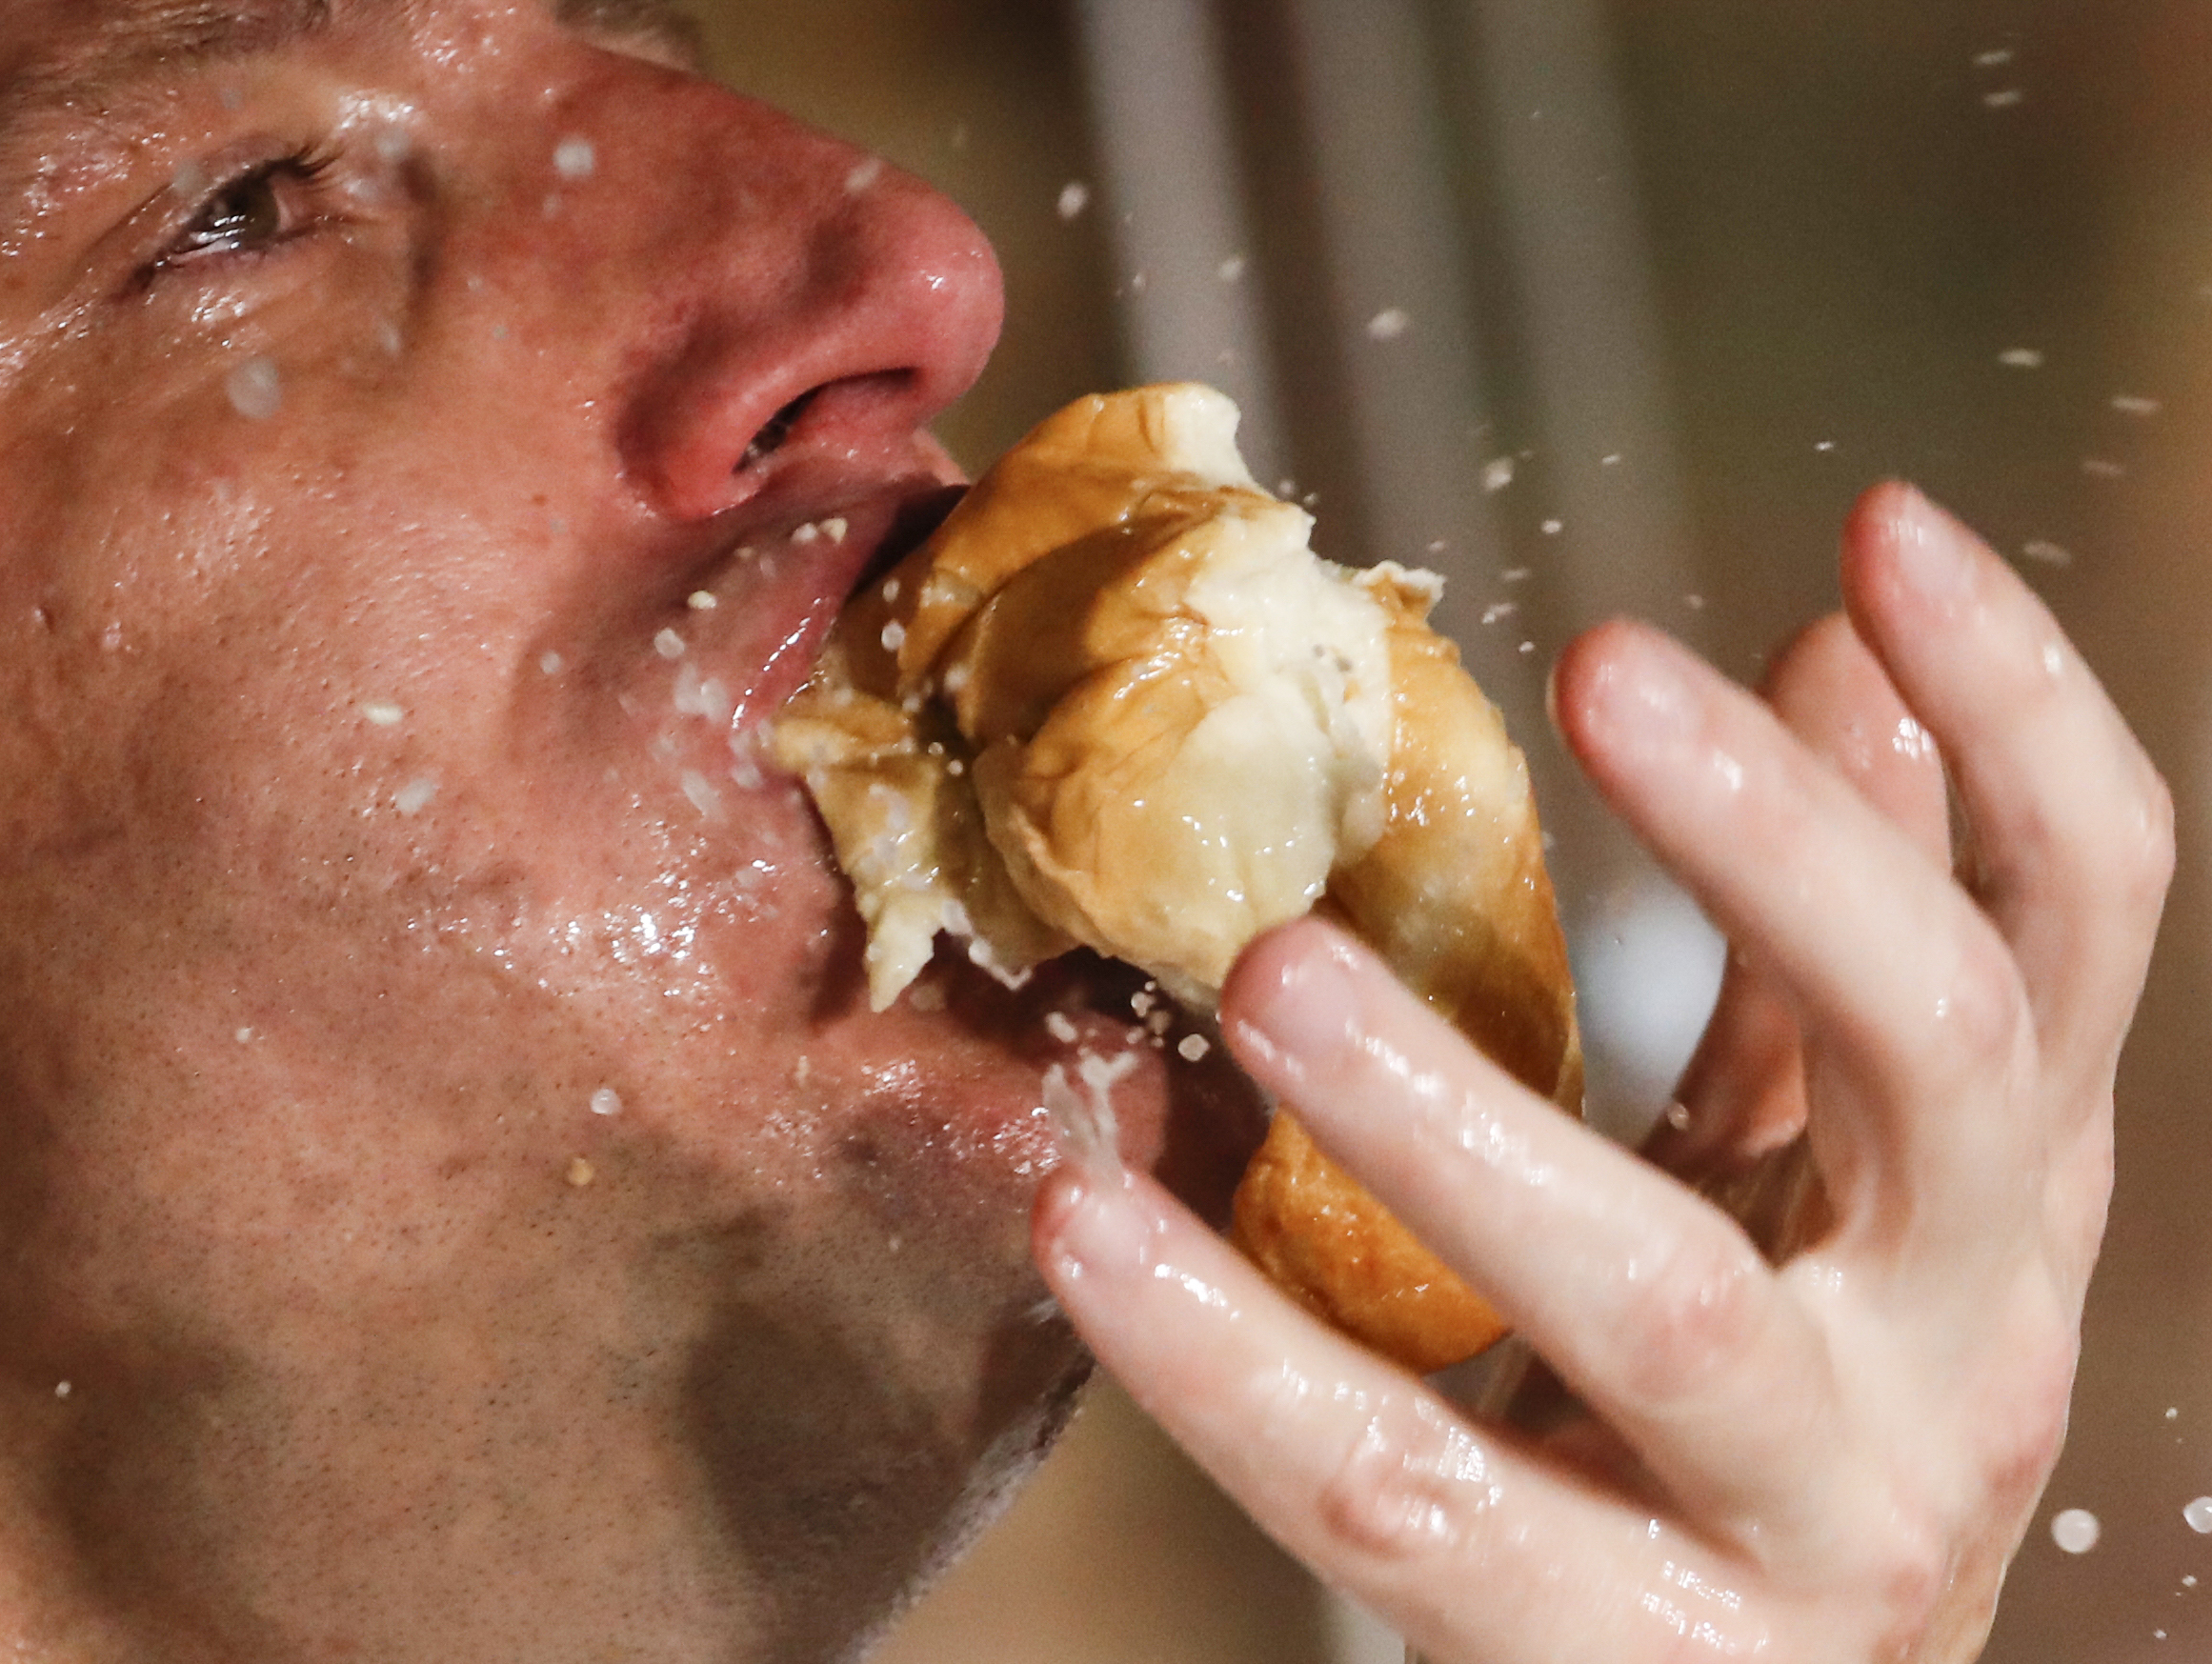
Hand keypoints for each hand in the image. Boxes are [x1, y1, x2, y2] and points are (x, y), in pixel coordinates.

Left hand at [1032, 483, 2171, 1661]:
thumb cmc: (1765, 1417)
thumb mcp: (1824, 1175)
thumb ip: (1825, 945)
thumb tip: (1840, 656)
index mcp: (2002, 1200)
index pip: (2089, 917)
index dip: (2019, 714)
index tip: (1881, 525)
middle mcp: (1965, 1355)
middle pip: (1951, 1067)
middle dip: (1791, 850)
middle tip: (1609, 663)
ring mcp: (1812, 1525)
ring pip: (1669, 1294)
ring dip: (1459, 1113)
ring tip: (1272, 973)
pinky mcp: (1620, 1660)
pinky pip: (1404, 1486)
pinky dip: (1230, 1355)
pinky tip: (1090, 1226)